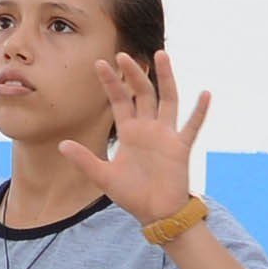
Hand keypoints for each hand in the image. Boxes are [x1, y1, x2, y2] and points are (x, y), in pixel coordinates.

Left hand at [42, 52, 211, 233]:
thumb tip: (61, 145)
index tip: (100, 64)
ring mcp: (166, 135)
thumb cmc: (132, 195)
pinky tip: (205, 94)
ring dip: (165, 78)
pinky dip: (199, 111)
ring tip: (161, 55)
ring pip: (167, 99)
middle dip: (133, 74)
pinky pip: (192, 126)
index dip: (111, 83)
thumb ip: (84, 160)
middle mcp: (149, 128)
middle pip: (142, 93)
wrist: (156, 214)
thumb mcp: (104, 176)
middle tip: (123, 54)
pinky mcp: (180, 147)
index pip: (119, 100)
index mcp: (130, 132)